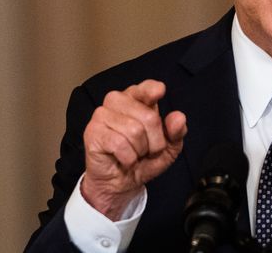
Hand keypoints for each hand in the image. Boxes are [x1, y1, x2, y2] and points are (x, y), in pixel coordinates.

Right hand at [81, 79, 186, 219]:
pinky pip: (119, 144)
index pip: (146, 87)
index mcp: (137, 99)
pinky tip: (123, 159)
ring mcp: (102, 115)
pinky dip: (128, 158)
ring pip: (134, 131)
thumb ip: (176, 132)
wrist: (120, 184)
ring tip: (133, 154)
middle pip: (149, 117)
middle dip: (155, 141)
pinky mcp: (92, 132)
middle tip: (146, 151)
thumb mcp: (168, 148)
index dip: (152, 90)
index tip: (159, 92)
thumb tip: (178, 118)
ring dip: (140, 151)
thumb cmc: (143, 160)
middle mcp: (118, 101)